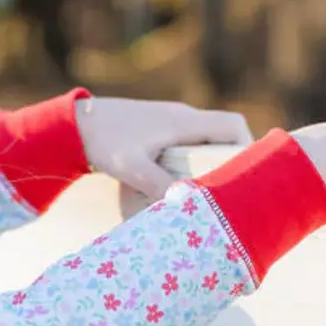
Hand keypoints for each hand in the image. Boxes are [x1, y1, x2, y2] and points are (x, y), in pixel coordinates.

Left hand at [77, 95, 252, 200]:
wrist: (77, 122)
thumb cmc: (105, 141)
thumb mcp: (132, 167)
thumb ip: (159, 186)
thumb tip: (185, 208)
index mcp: (184, 122)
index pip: (233, 125)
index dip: (248, 147)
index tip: (247, 175)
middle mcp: (183, 118)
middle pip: (223, 135)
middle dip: (232, 162)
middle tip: (231, 192)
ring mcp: (171, 122)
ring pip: (205, 141)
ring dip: (211, 164)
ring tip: (210, 194)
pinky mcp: (158, 130)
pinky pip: (188, 145)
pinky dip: (194, 162)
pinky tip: (183, 185)